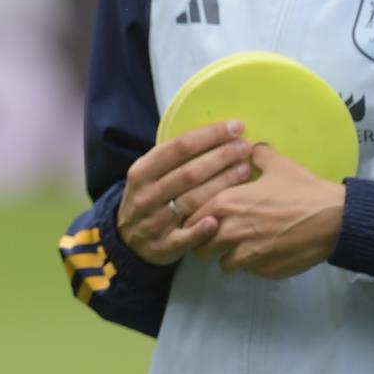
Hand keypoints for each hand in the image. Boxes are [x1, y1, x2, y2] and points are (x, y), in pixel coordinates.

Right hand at [115, 120, 256, 265]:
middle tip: (245, 148)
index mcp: (142, 171)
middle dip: (221, 157)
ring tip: (245, 171)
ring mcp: (155, 221)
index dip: (209, 136)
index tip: (235, 127)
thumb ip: (174, 157)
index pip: (179, 147)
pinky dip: (201, 229)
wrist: (127, 240)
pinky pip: (185, 237)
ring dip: (221, 184)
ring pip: (192, 200)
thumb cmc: (149, 197)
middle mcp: (147, 194)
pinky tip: (218, 219)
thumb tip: (216, 133)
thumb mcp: (149, 174)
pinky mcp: (164, 246)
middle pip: (189, 172)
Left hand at [193, 146, 345, 277]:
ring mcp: (245, 255)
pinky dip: (251, 265)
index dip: (196, 220)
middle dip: (207, 243)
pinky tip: (264, 253)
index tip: (205, 219)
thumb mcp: (278, 164)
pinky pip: (247, 272)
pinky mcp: (262, 271)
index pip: (191, 218)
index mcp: (225, 203)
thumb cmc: (302, 190)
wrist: (332, 219)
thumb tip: (251, 147)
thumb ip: (258, 155)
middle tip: (221, 237)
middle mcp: (229, 231)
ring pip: (222, 264)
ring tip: (243, 248)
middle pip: (200, 247)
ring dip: (229, 257)